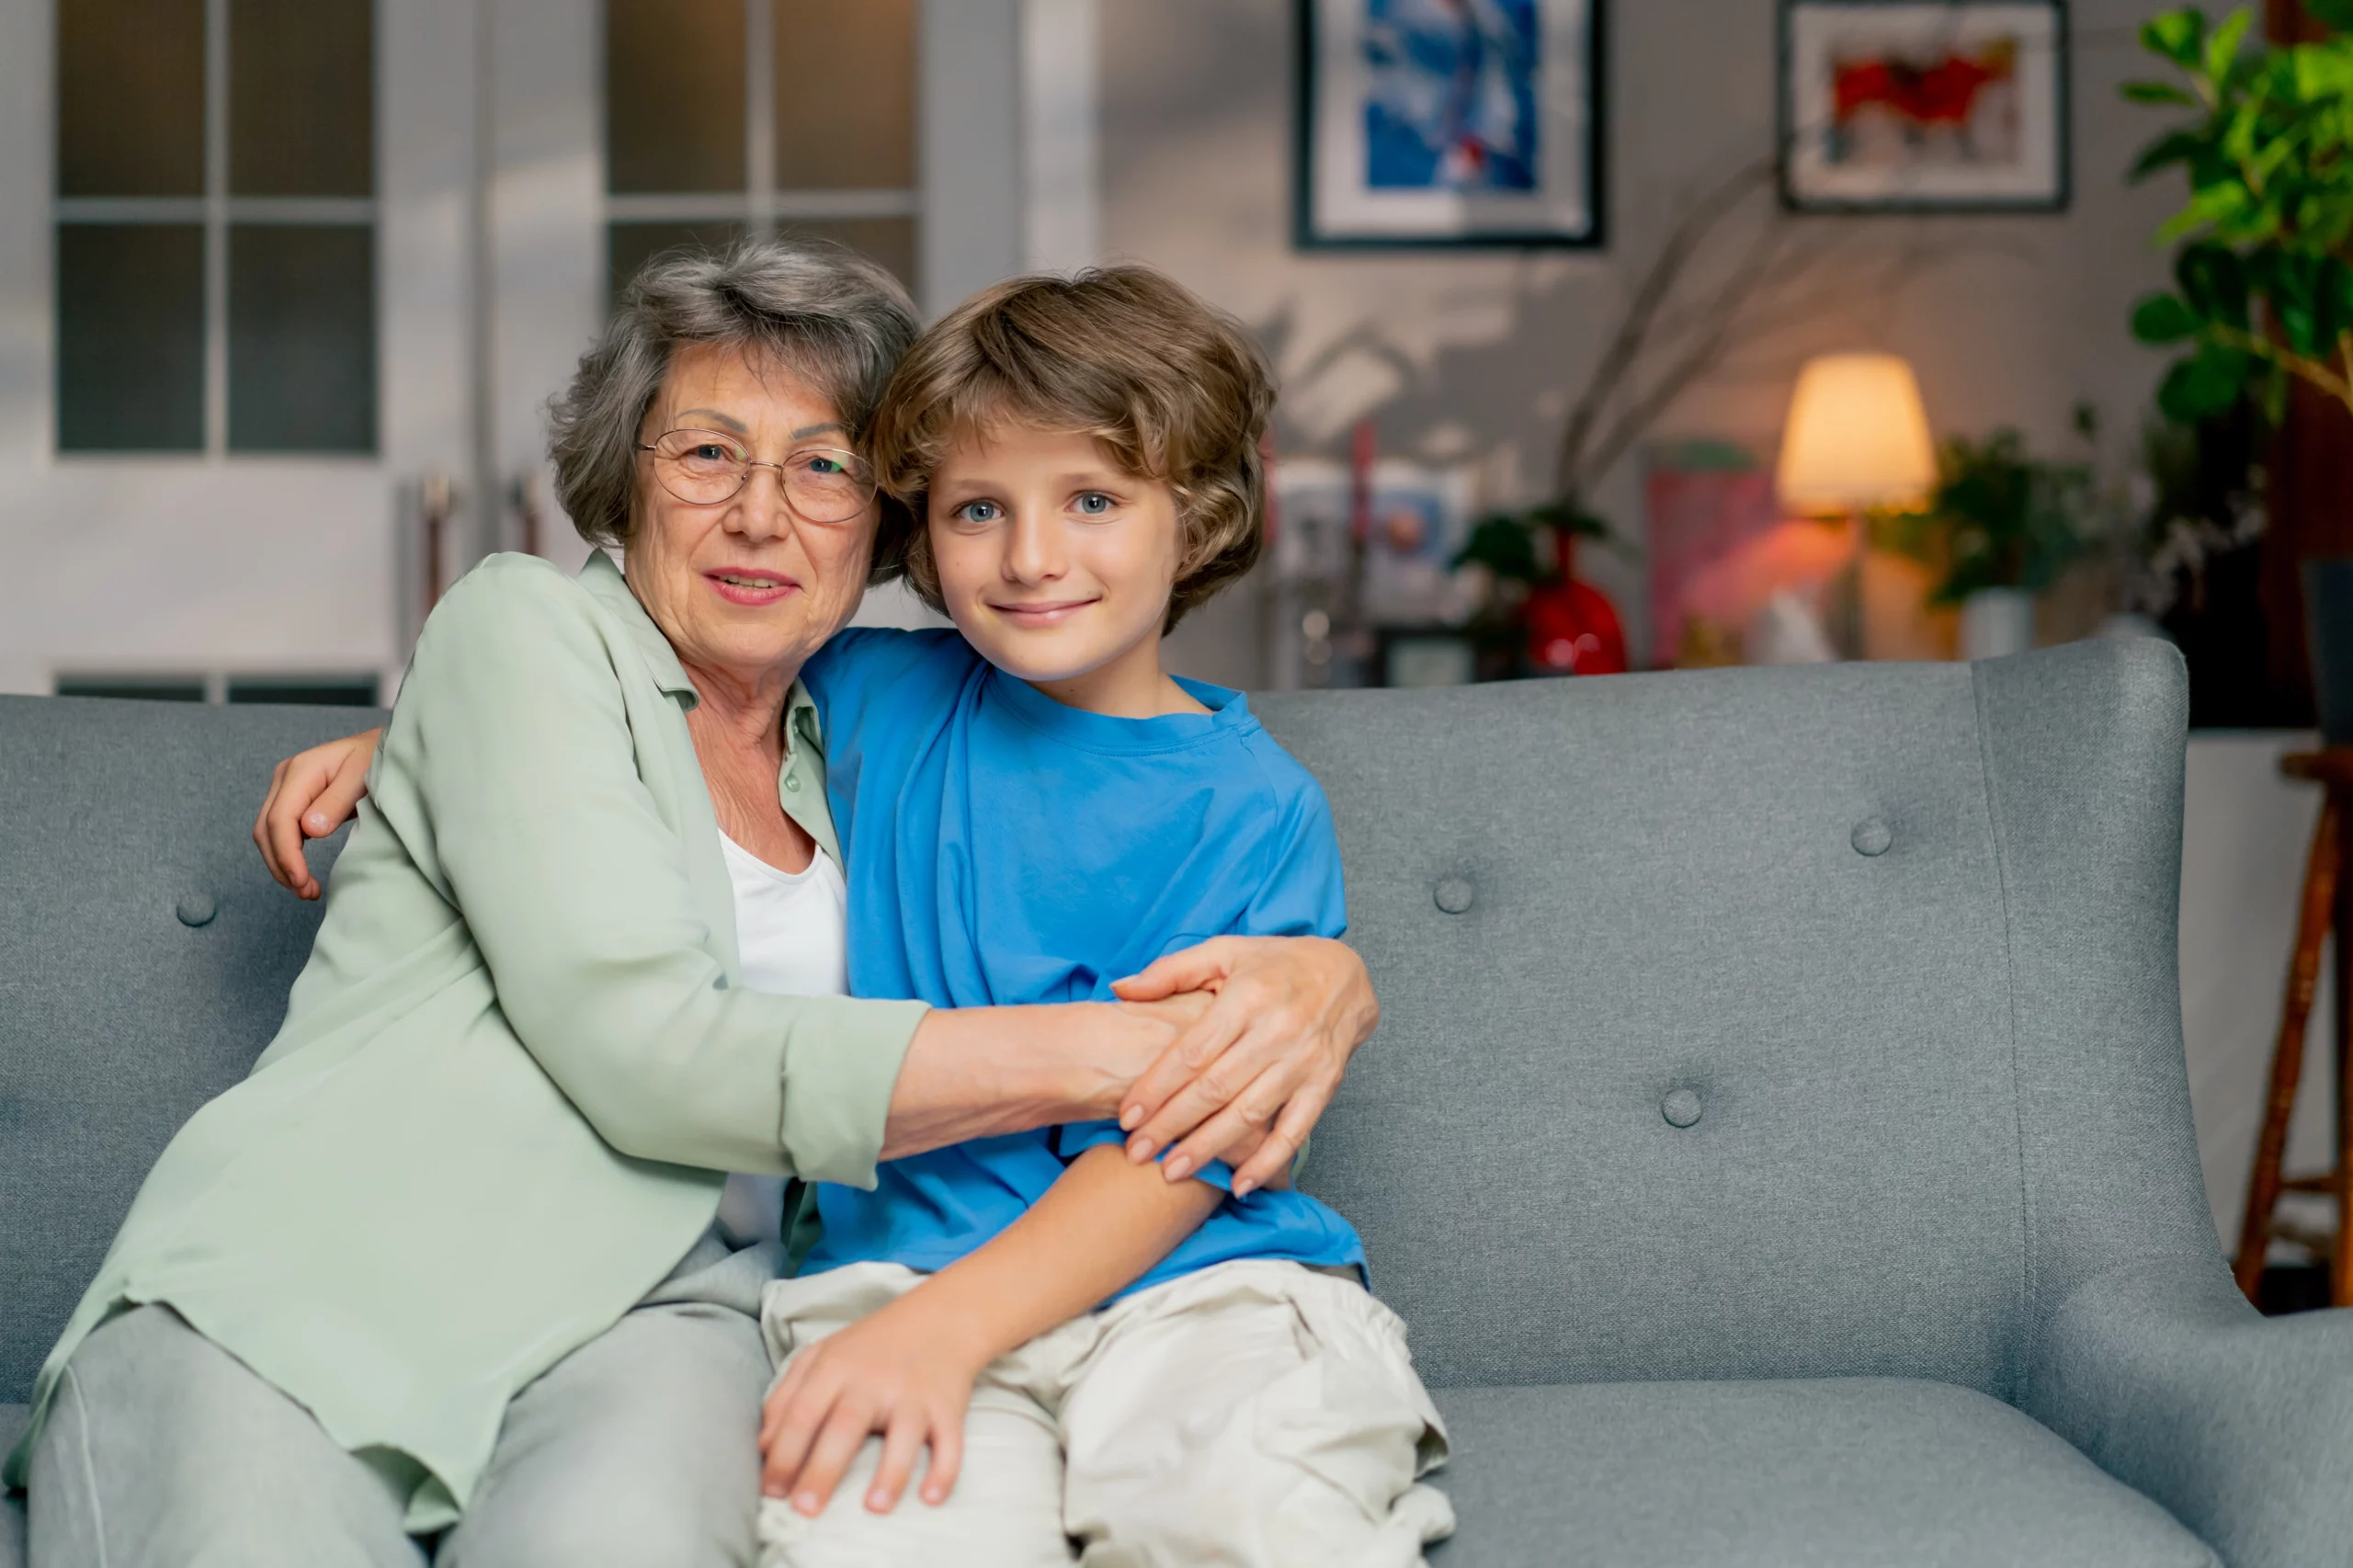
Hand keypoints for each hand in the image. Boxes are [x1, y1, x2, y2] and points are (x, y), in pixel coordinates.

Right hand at [252, 728, 382, 898]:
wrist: (382, 747)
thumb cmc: (376, 759)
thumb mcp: (363, 777)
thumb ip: (336, 802)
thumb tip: (309, 831)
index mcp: (300, 771)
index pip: (280, 820)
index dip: (287, 855)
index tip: (302, 881)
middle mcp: (285, 778)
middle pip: (266, 829)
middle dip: (281, 865)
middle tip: (306, 892)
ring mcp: (285, 788)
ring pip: (267, 834)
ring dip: (281, 865)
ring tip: (306, 890)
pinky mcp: (292, 799)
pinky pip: (279, 831)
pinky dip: (287, 855)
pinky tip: (302, 873)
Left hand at [759, 1292, 988, 1517]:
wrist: (939, 1318)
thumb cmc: (871, 1346)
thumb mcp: (821, 1357)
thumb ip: (786, 1396)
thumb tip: (763, 1448)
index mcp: (836, 1367)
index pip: (802, 1413)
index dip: (784, 1453)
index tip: (771, 1492)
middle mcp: (874, 1380)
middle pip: (846, 1425)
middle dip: (823, 1470)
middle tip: (805, 1509)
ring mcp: (913, 1394)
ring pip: (904, 1433)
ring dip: (891, 1472)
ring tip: (874, 1507)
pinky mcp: (947, 1406)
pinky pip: (950, 1441)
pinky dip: (944, 1470)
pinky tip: (931, 1498)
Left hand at [1110, 935, 1377, 1197]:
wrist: (1344, 973)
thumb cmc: (1274, 964)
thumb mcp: (1223, 951)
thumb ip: (1170, 971)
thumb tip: (1120, 989)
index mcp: (1246, 998)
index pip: (1192, 1052)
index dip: (1157, 1087)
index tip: (1127, 1116)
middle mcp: (1276, 1031)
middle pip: (1215, 1089)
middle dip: (1171, 1125)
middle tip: (1136, 1153)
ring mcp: (1303, 1061)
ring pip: (1249, 1114)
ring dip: (1209, 1148)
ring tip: (1172, 1173)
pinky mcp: (1326, 1084)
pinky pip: (1296, 1130)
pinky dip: (1268, 1161)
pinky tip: (1239, 1184)